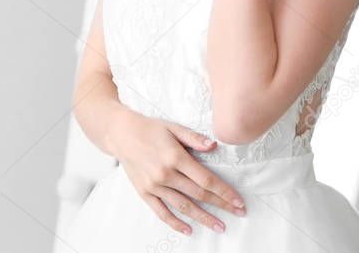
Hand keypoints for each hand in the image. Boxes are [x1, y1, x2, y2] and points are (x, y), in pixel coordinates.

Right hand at [107, 107, 245, 235]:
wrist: (119, 133)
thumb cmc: (148, 127)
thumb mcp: (172, 127)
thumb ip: (194, 138)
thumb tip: (214, 146)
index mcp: (175, 157)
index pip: (206, 180)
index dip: (225, 192)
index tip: (239, 201)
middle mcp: (165, 174)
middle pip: (199, 195)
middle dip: (221, 205)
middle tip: (238, 213)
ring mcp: (154, 185)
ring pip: (184, 206)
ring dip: (203, 218)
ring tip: (220, 226)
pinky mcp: (144, 192)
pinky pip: (161, 212)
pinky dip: (175, 223)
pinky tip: (189, 230)